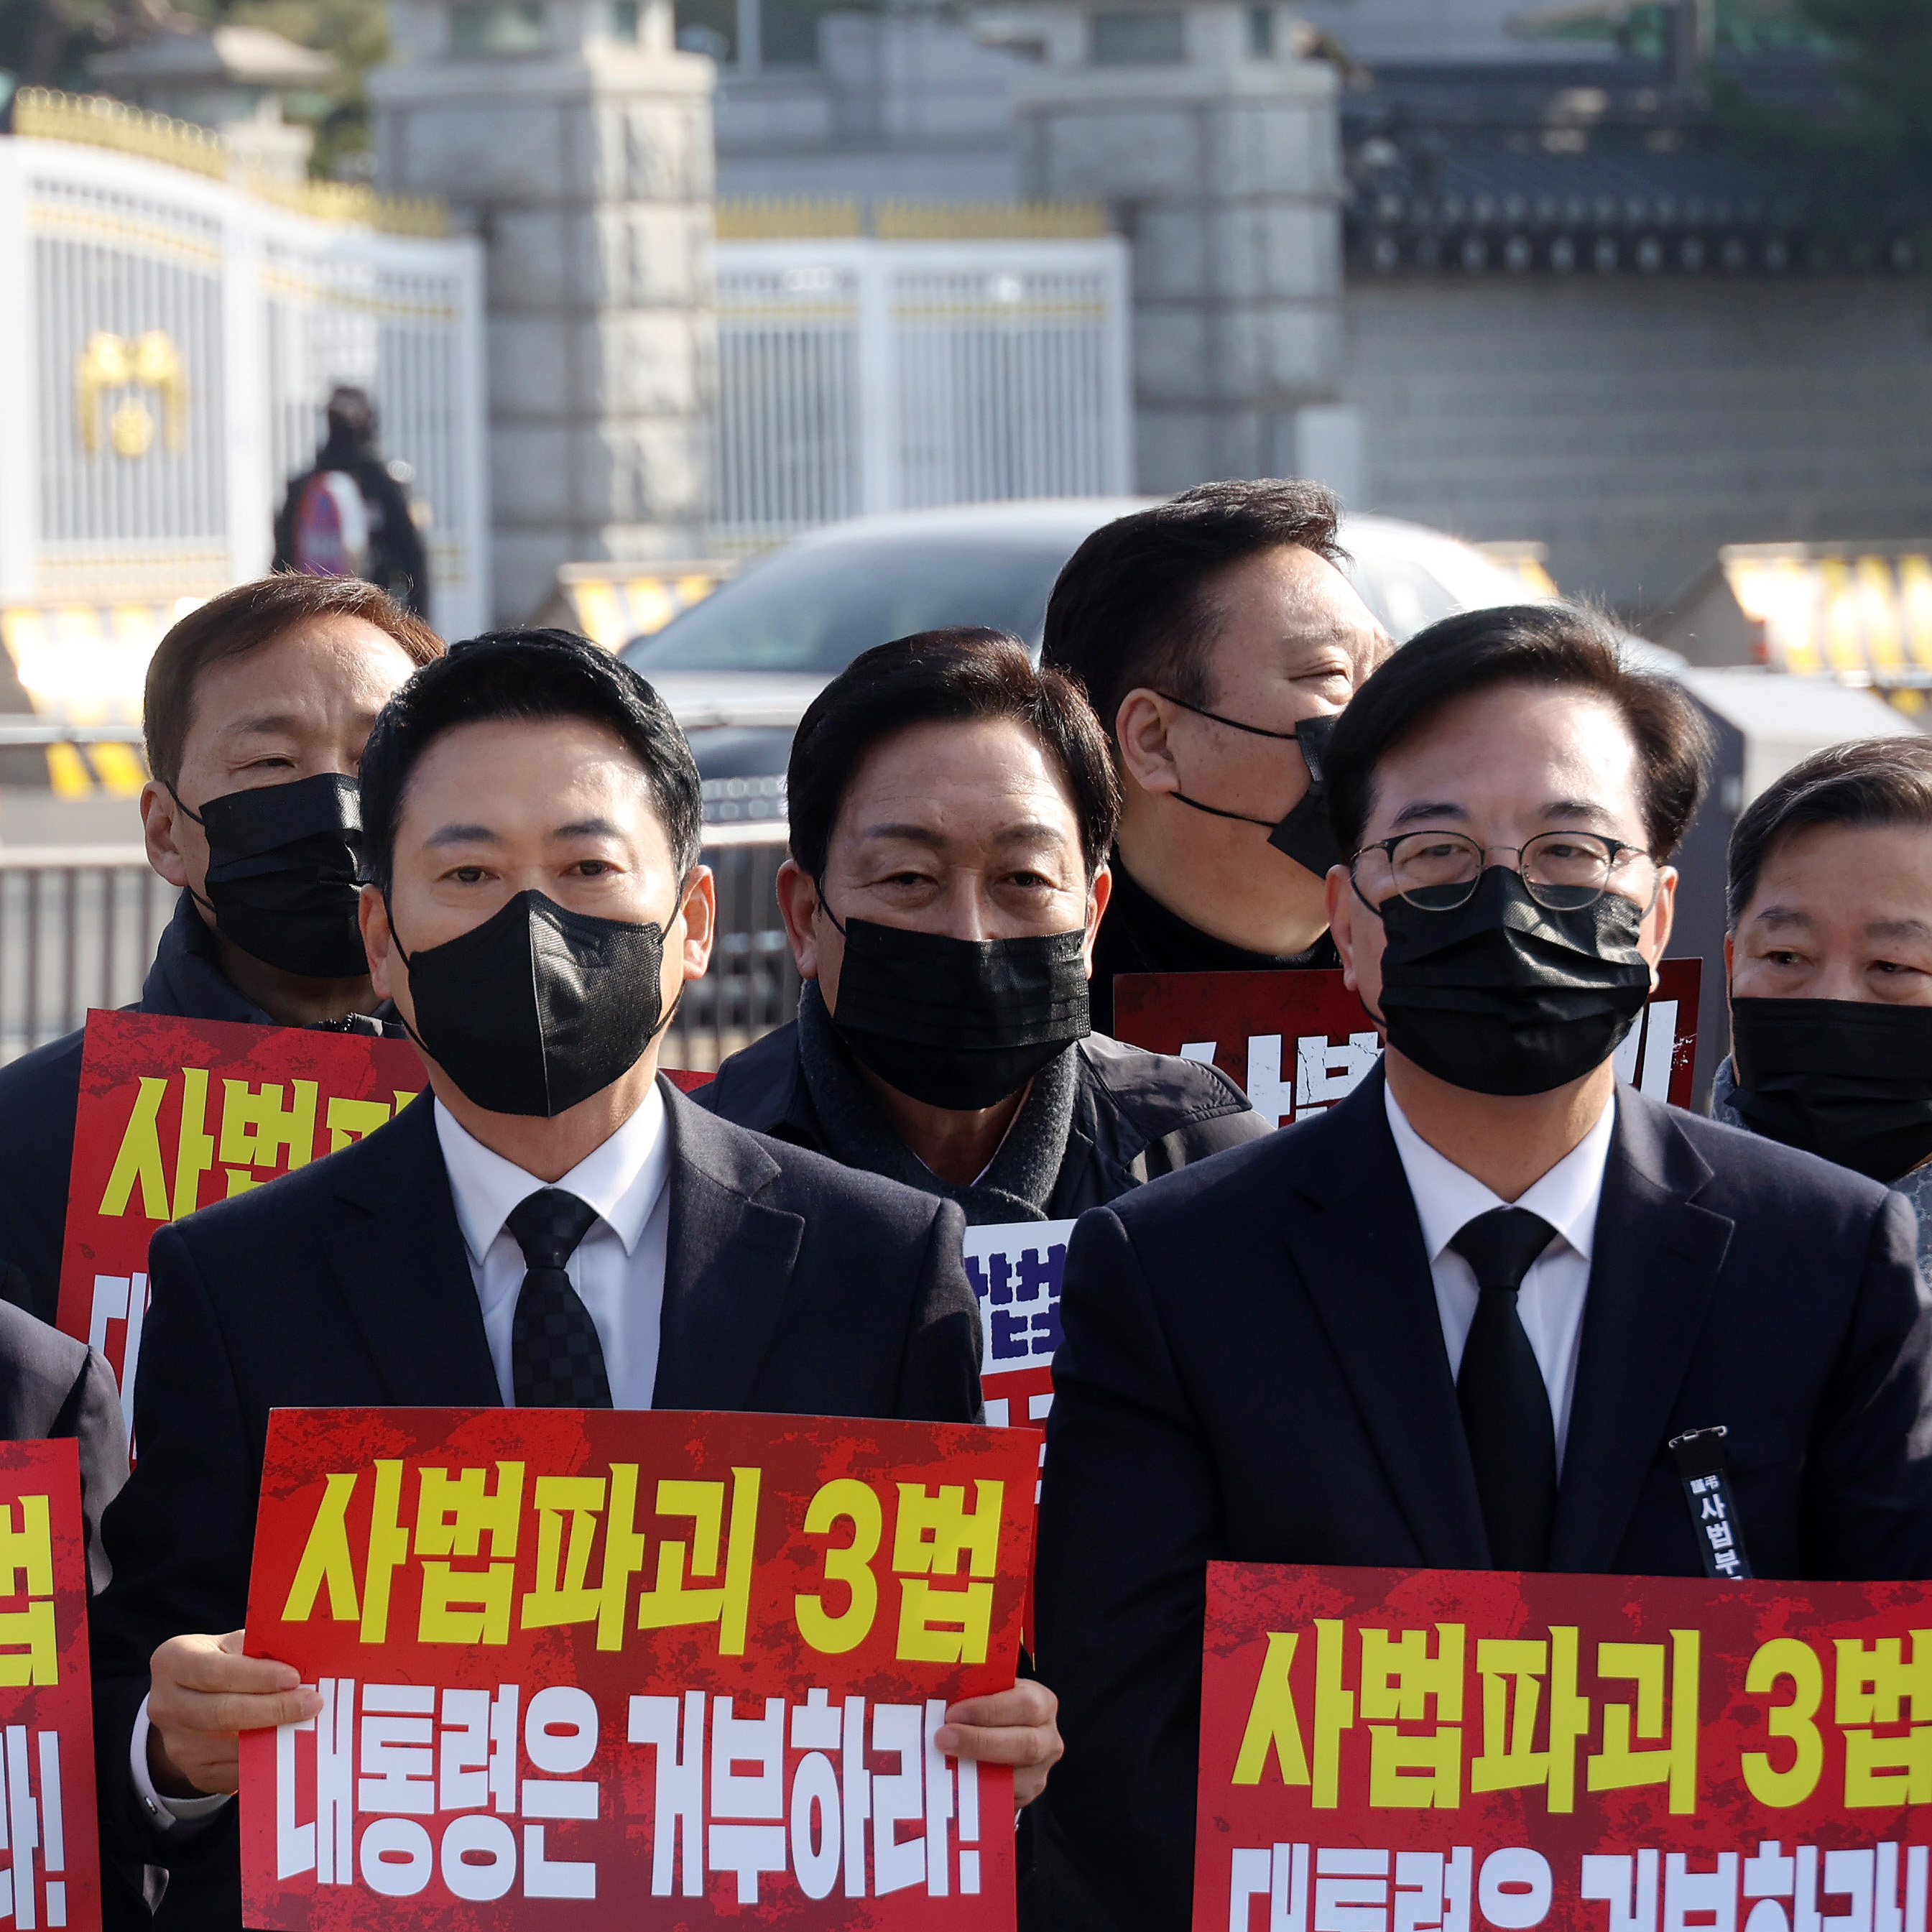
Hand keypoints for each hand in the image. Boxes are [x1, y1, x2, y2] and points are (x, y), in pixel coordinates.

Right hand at [147, 1631, 320, 1797]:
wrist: (189, 1700)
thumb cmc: (222, 1663)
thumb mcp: (231, 1644)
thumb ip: (258, 1648)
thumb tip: (302, 1658)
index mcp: (173, 1661)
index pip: (214, 1671)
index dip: (256, 1676)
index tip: (294, 1678)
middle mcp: (165, 1704)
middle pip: (222, 1713)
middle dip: (272, 1708)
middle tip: (311, 1703)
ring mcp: (176, 1744)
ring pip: (230, 1747)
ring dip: (273, 1737)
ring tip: (307, 1724)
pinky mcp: (194, 1772)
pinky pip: (234, 1772)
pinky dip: (264, 1760)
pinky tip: (289, 1746)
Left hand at [936, 1679, 1062, 1807]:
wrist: (1004, 1731)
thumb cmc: (991, 1707)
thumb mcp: (989, 1690)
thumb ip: (973, 1690)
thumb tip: (943, 1692)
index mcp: (1043, 1703)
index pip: (1025, 1705)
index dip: (989, 1710)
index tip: (954, 1714)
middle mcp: (1048, 1738)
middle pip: (1025, 1745)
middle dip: (980, 1742)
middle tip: (944, 1738)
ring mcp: (1040, 1771)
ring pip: (1014, 1778)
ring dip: (974, 1769)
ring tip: (943, 1759)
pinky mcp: (1026, 1795)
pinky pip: (1002, 1799)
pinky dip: (976, 1791)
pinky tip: (953, 1780)